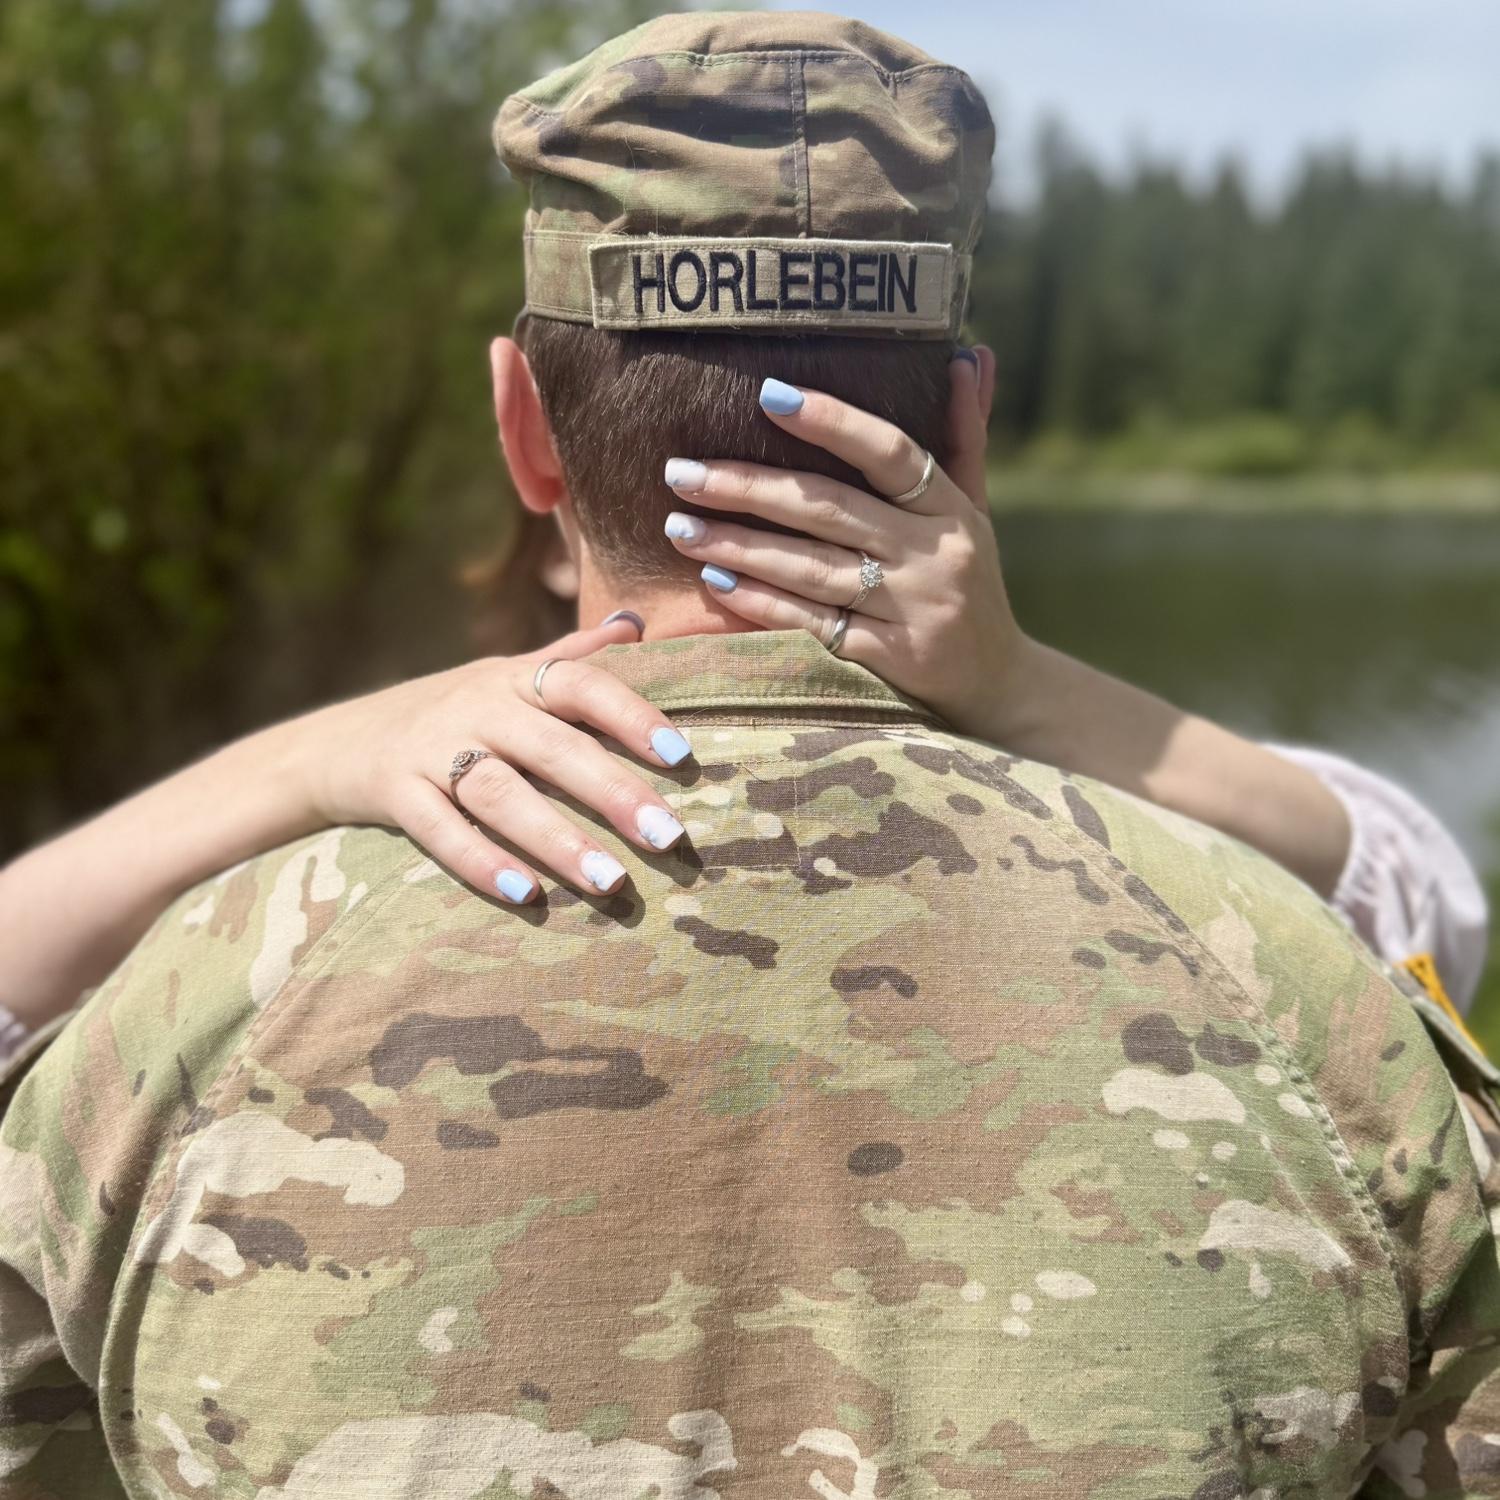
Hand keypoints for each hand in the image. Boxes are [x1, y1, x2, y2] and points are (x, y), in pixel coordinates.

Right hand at [301, 614, 692, 901]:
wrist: (336, 744)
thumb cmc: (450, 712)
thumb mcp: (504, 676)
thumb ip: (570, 656)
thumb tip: (636, 622)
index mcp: (512, 677)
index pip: (581, 684)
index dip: (631, 715)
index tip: (681, 756)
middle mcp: (475, 707)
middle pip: (552, 747)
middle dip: (614, 792)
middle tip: (669, 837)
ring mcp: (431, 750)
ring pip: (501, 795)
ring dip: (558, 840)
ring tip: (611, 882)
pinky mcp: (394, 794)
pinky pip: (439, 831)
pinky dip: (480, 862)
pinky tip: (525, 895)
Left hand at [660, 350, 1030, 744]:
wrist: (1001, 685)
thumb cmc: (972, 583)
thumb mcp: (975, 510)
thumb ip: (963, 436)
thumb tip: (965, 356)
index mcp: (949, 508)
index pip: (890, 452)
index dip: (833, 421)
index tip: (768, 394)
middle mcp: (933, 554)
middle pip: (831, 510)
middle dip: (750, 487)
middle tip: (680, 471)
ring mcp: (912, 609)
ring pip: (813, 569)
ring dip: (740, 546)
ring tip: (679, 526)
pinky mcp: (891, 659)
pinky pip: (815, 626)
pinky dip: (763, 604)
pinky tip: (716, 582)